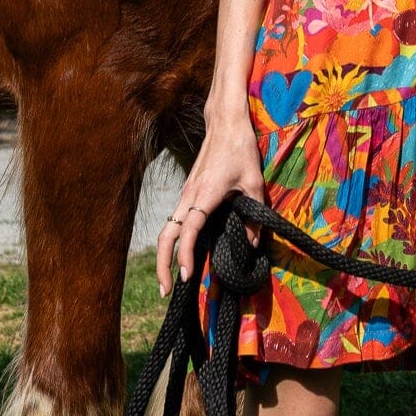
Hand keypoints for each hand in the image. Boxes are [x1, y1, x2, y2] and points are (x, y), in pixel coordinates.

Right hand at [157, 112, 266, 296]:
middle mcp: (188, 196)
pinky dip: (173, 242)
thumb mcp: (254, 182)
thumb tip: (251, 244)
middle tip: (166, 291)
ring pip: (166, 229)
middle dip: (161, 264)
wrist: (225, 123)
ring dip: (164, 255)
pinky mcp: (187, 192)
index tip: (185, 276)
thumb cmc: (241, 149)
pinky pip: (175, 221)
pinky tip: (181, 256)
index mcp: (204, 195)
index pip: (188, 230)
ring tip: (169, 280)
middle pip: (165, 235)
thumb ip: (253, 215)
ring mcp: (185, 194)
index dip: (184, 255)